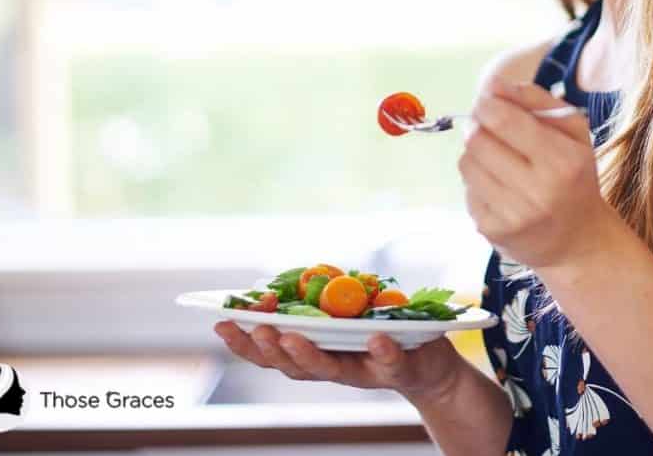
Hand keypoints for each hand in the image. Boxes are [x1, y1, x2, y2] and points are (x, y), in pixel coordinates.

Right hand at [213, 322, 461, 403]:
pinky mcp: (400, 368)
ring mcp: (365, 370)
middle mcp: (334, 366)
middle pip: (292, 365)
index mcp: (316, 351)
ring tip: (294, 337)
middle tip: (252, 329)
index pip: (273, 350)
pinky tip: (376, 339)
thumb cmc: (381, 334)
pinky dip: (382, 352)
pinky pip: (391, 362)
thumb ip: (320, 302)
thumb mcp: (346, 314)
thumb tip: (288, 281)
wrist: (432, 366)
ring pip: (332, 370)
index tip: (220, 320)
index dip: (244, 340)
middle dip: (268, 349)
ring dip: (310, 355)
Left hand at [459, 76, 606, 269]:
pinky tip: (498, 185)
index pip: (503, 120)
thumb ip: (536, 99)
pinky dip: (477, 181)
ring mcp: (512, 215)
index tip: (488, 103)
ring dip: (475, 153)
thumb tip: (493, 85)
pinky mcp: (491, 231)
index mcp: (563, 161)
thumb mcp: (573, 131)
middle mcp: (538, 191)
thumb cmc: (575, 177)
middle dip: (477, 125)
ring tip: (496, 157)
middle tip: (487, 126)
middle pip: (478, 140)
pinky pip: (467, 189)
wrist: (579, 242)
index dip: (487, 104)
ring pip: (467, 163)